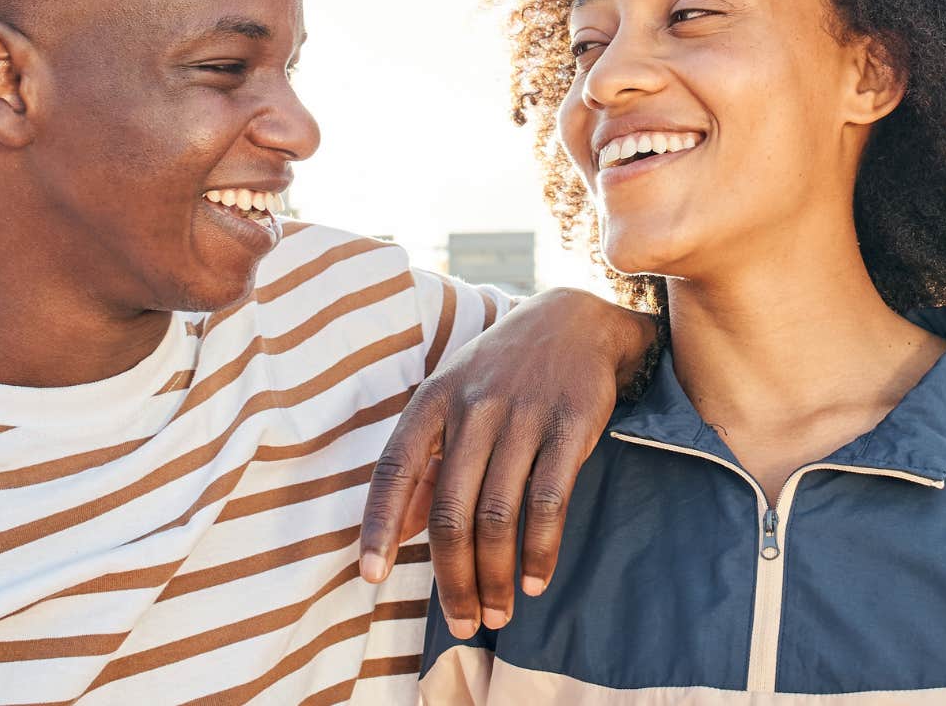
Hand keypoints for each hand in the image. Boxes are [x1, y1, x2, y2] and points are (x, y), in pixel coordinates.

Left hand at [358, 287, 652, 635]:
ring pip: (497, 517)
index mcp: (431, 402)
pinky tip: (536, 580)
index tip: (370, 577)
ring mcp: (522, 417)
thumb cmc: (500, 373)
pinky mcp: (570, 427)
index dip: (378, 526)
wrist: (575, 321)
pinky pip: (548, 503)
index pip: (393, 470)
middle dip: (453, 579)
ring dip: (495, 576)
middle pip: (450, 512)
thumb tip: (392, 535)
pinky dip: (541, 550)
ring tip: (498, 613)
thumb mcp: (450, 402)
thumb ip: (421, 466)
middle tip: (463, 624)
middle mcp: (472, 409)